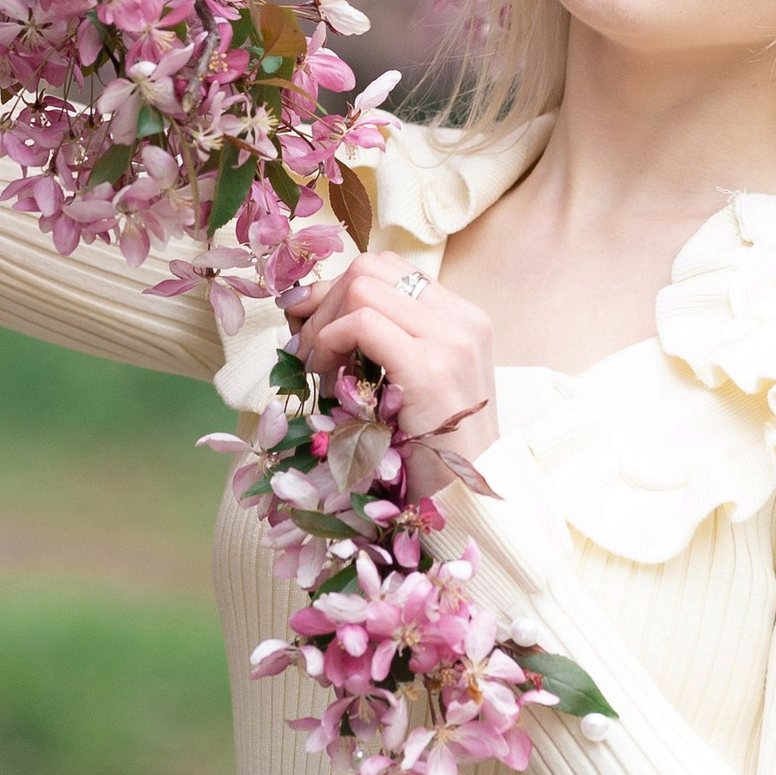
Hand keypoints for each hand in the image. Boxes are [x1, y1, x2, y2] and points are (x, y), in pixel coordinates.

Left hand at [288, 248, 499, 485]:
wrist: (470, 506)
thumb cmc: (434, 456)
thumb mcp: (412, 386)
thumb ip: (384, 345)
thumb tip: (308, 310)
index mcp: (464, 319)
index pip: (391, 269)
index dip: (340, 288)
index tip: (310, 322)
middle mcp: (462, 319)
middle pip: (372, 268)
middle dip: (325, 301)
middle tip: (305, 349)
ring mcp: (450, 339)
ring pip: (363, 286)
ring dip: (323, 323)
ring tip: (317, 367)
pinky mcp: (429, 367)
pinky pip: (361, 323)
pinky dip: (329, 342)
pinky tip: (325, 376)